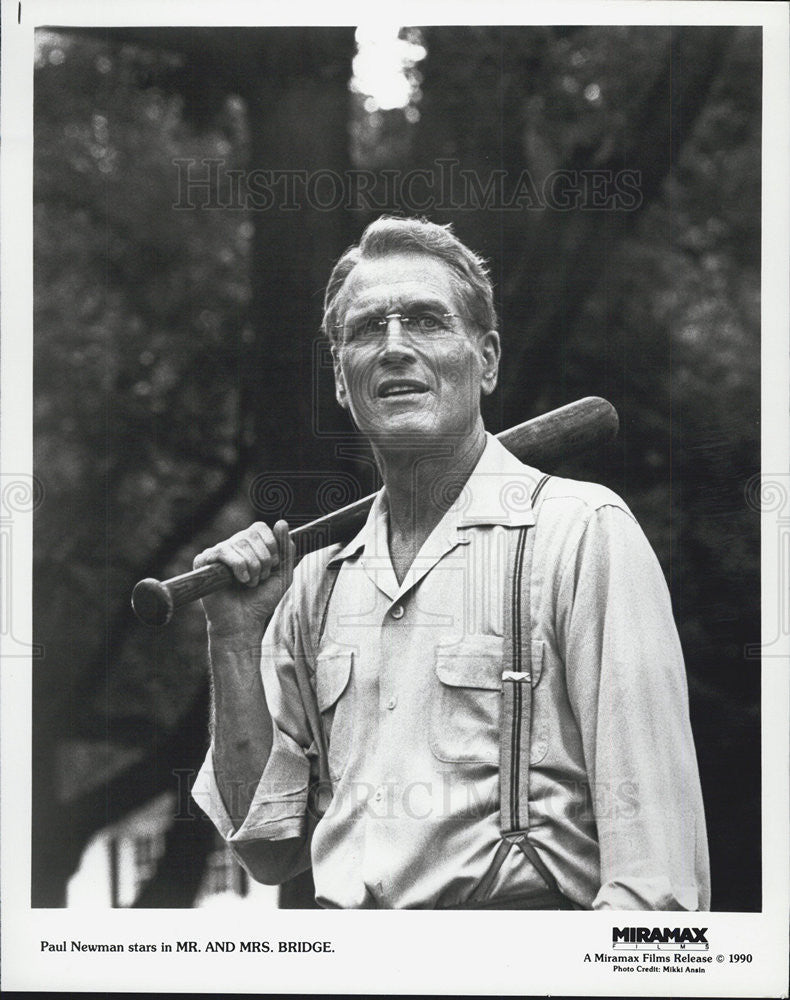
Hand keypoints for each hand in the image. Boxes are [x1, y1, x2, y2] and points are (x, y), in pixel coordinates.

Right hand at [193, 519, 294, 644]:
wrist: (243, 622)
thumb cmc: (261, 600)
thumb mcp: (283, 574)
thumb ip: (286, 549)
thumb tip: (281, 522)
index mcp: (249, 545)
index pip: (260, 527)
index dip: (271, 545)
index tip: (273, 565)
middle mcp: (232, 545)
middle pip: (251, 534)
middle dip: (264, 559)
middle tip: (260, 579)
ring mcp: (217, 552)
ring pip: (240, 542)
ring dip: (253, 567)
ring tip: (249, 583)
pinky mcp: (203, 560)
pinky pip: (224, 551)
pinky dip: (239, 567)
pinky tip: (239, 581)